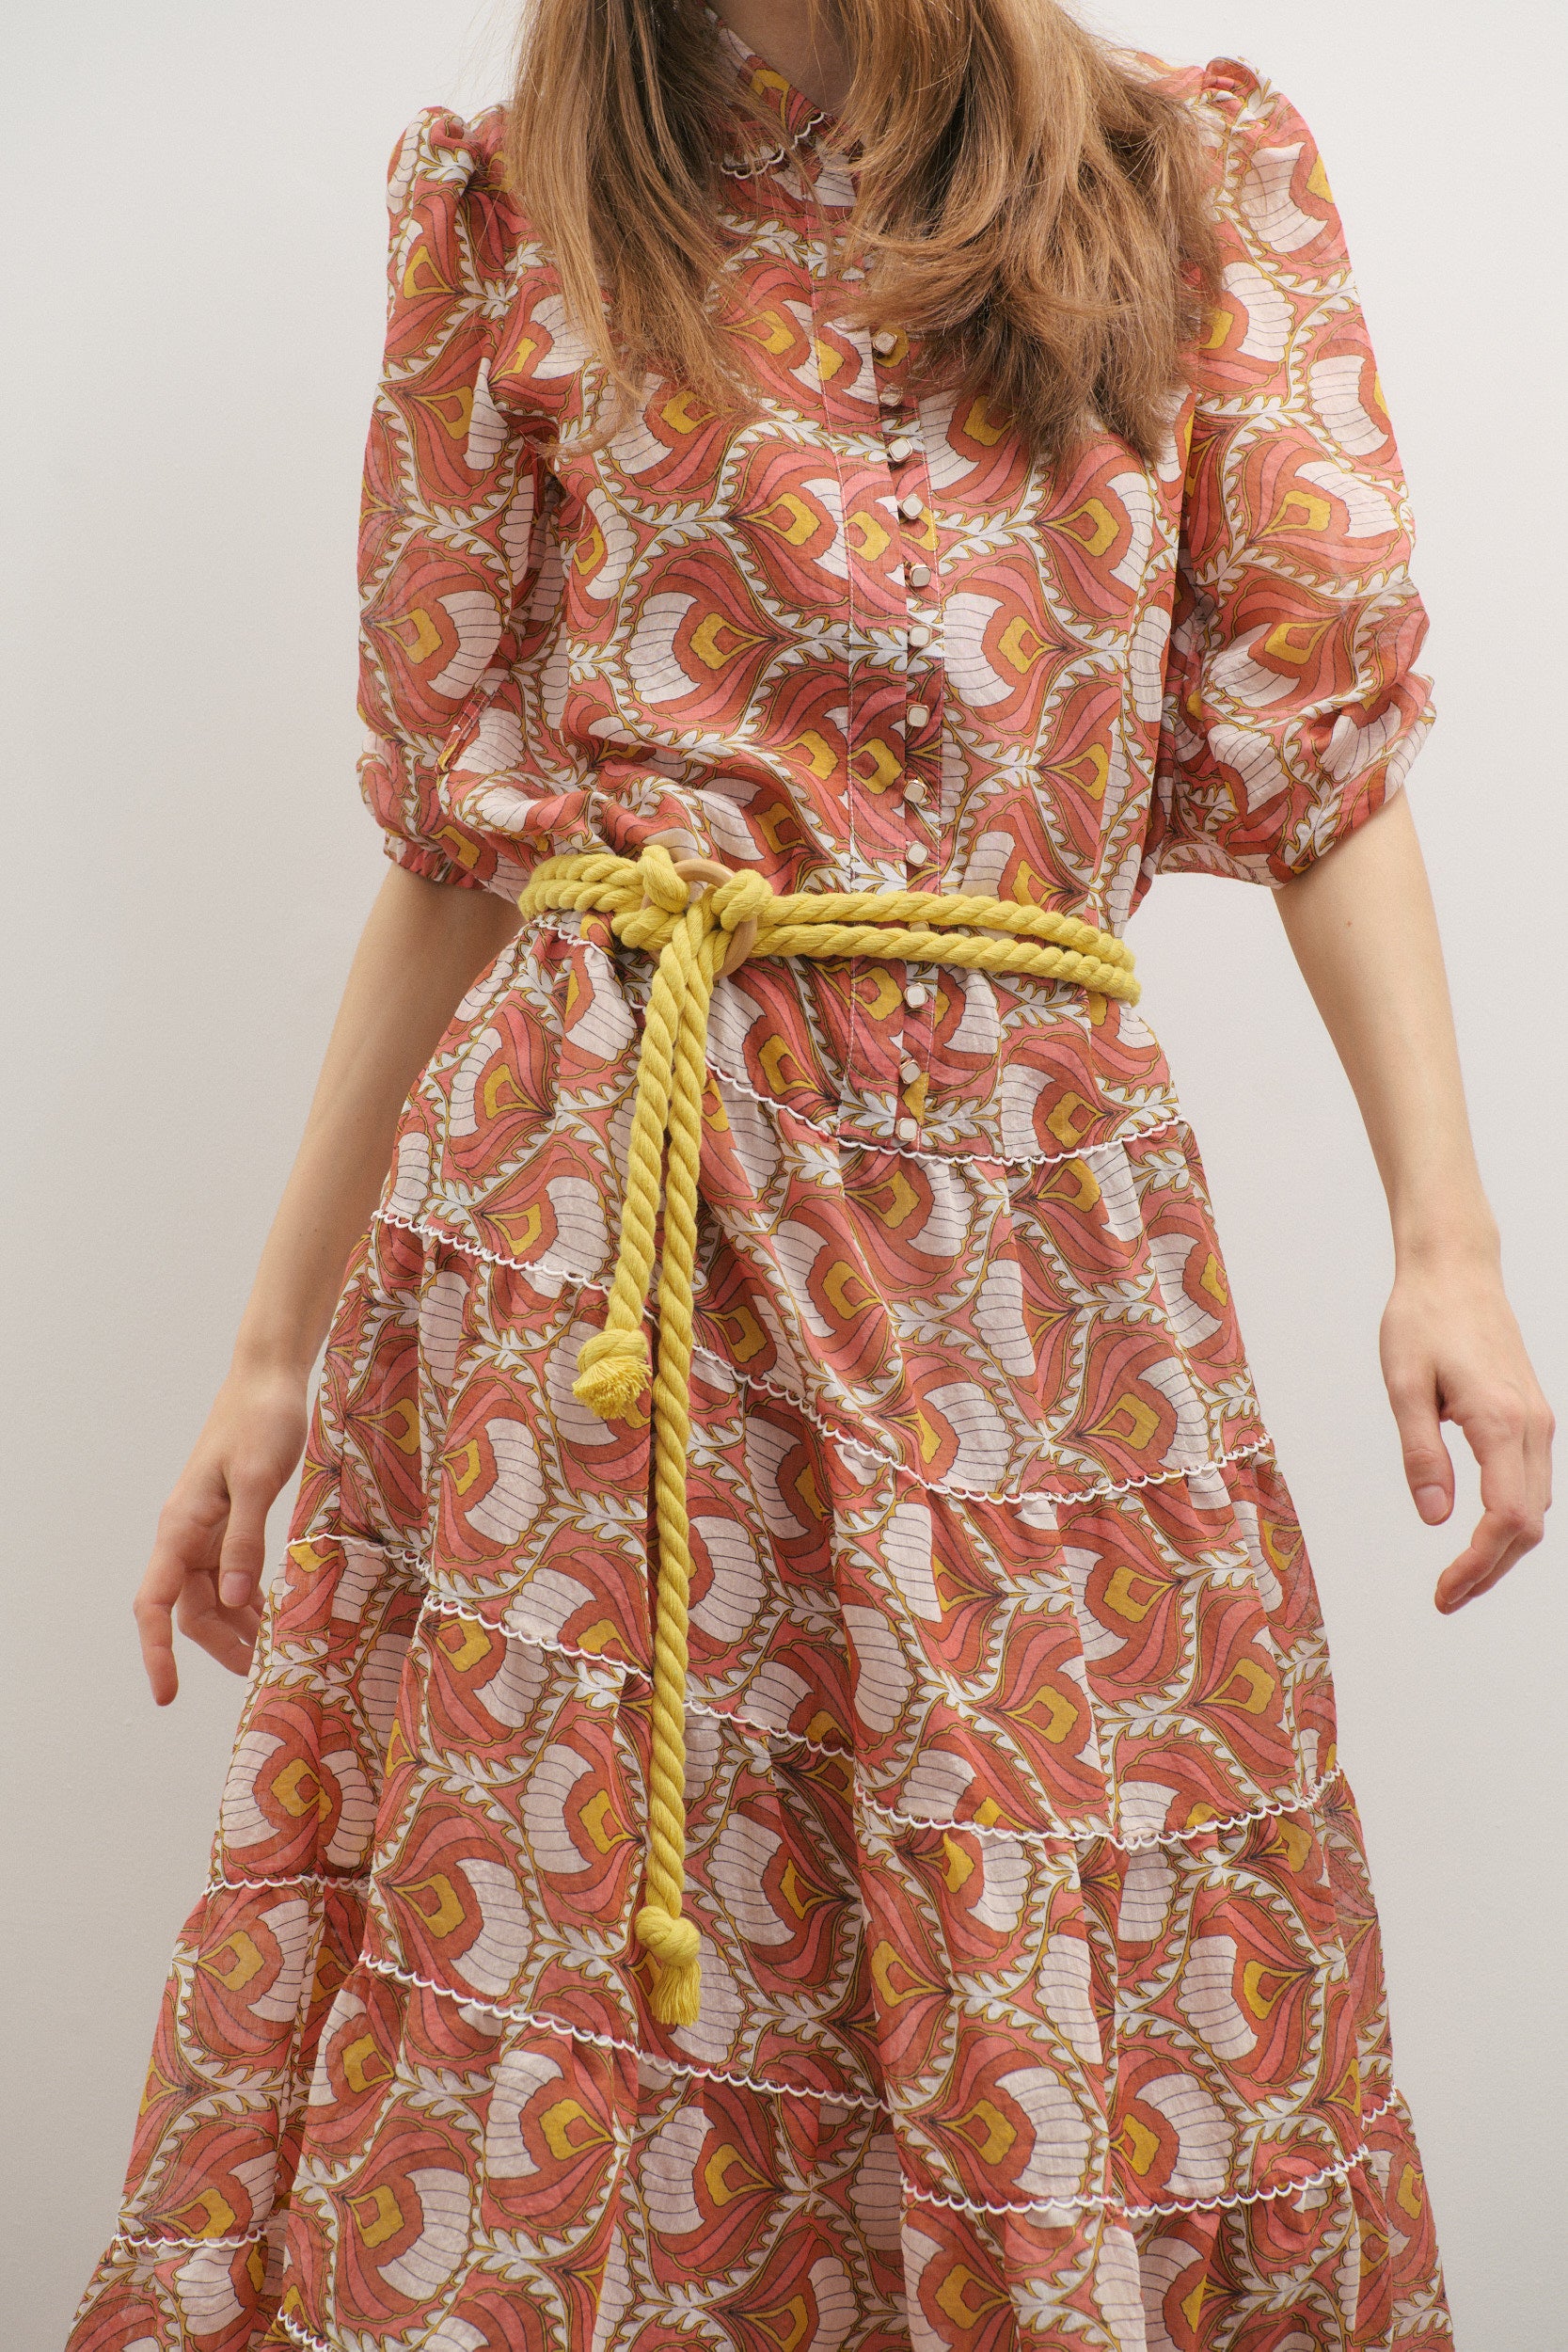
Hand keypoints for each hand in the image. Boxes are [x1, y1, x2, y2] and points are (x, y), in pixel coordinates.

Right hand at [133, 1361, 310, 1701]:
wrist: (269, 1379)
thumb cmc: (261, 1421)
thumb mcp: (259, 1482)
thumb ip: (245, 1541)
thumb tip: (233, 1599)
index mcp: (181, 1526)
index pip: (156, 1603)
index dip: (158, 1652)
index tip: (167, 1693)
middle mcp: (187, 1534)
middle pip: (190, 1609)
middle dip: (219, 1646)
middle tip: (260, 1674)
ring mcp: (208, 1528)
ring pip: (213, 1595)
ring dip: (239, 1626)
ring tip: (275, 1652)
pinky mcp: (232, 1520)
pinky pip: (233, 1573)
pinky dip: (252, 1598)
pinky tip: (278, 1614)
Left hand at [1380, 1251, 1553, 1611]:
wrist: (1455, 1270)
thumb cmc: (1422, 1319)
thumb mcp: (1403, 1385)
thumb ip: (1420, 1452)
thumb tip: (1434, 1517)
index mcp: (1499, 1421)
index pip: (1506, 1518)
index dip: (1477, 1565)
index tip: (1443, 1591)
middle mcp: (1531, 1426)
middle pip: (1528, 1525)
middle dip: (1490, 1570)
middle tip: (1447, 1597)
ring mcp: (1538, 1421)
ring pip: (1536, 1507)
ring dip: (1503, 1549)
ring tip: (1460, 1576)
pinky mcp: (1532, 1415)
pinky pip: (1532, 1482)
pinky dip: (1511, 1518)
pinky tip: (1481, 1533)